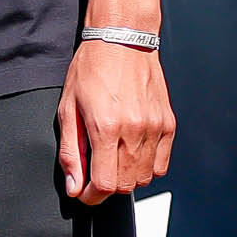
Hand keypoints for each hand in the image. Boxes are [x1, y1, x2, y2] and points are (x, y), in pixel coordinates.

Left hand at [59, 37, 174, 204]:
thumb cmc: (91, 70)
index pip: (105, 184)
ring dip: (126, 178)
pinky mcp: (168, 124)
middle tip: (95, 173)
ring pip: (144, 178)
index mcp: (106, 127)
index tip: (84, 192)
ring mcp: (155, 127)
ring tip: (113, 160)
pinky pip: (161, 164)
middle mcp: (134, 130)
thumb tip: (74, 187)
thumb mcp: (68, 109)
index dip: (92, 196)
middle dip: (107, 187)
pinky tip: (132, 154)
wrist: (122, 40)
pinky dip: (146, 168)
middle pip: (126, 185)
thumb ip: (70, 152)